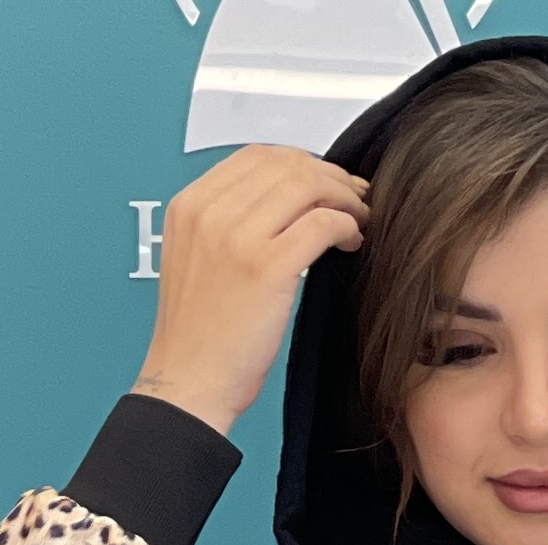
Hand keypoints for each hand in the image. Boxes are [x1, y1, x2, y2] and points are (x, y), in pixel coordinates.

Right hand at [133, 147, 368, 436]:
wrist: (188, 386)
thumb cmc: (198, 340)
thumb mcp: (196, 261)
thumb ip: (226, 225)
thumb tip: (282, 205)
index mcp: (190, 206)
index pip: (256, 157)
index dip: (300, 163)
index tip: (324, 181)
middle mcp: (210, 212)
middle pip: (286, 164)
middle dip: (329, 176)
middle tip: (354, 197)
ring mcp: (236, 237)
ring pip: (307, 186)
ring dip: (343, 197)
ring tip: (358, 219)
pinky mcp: (266, 267)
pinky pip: (321, 224)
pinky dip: (346, 226)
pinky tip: (352, 242)